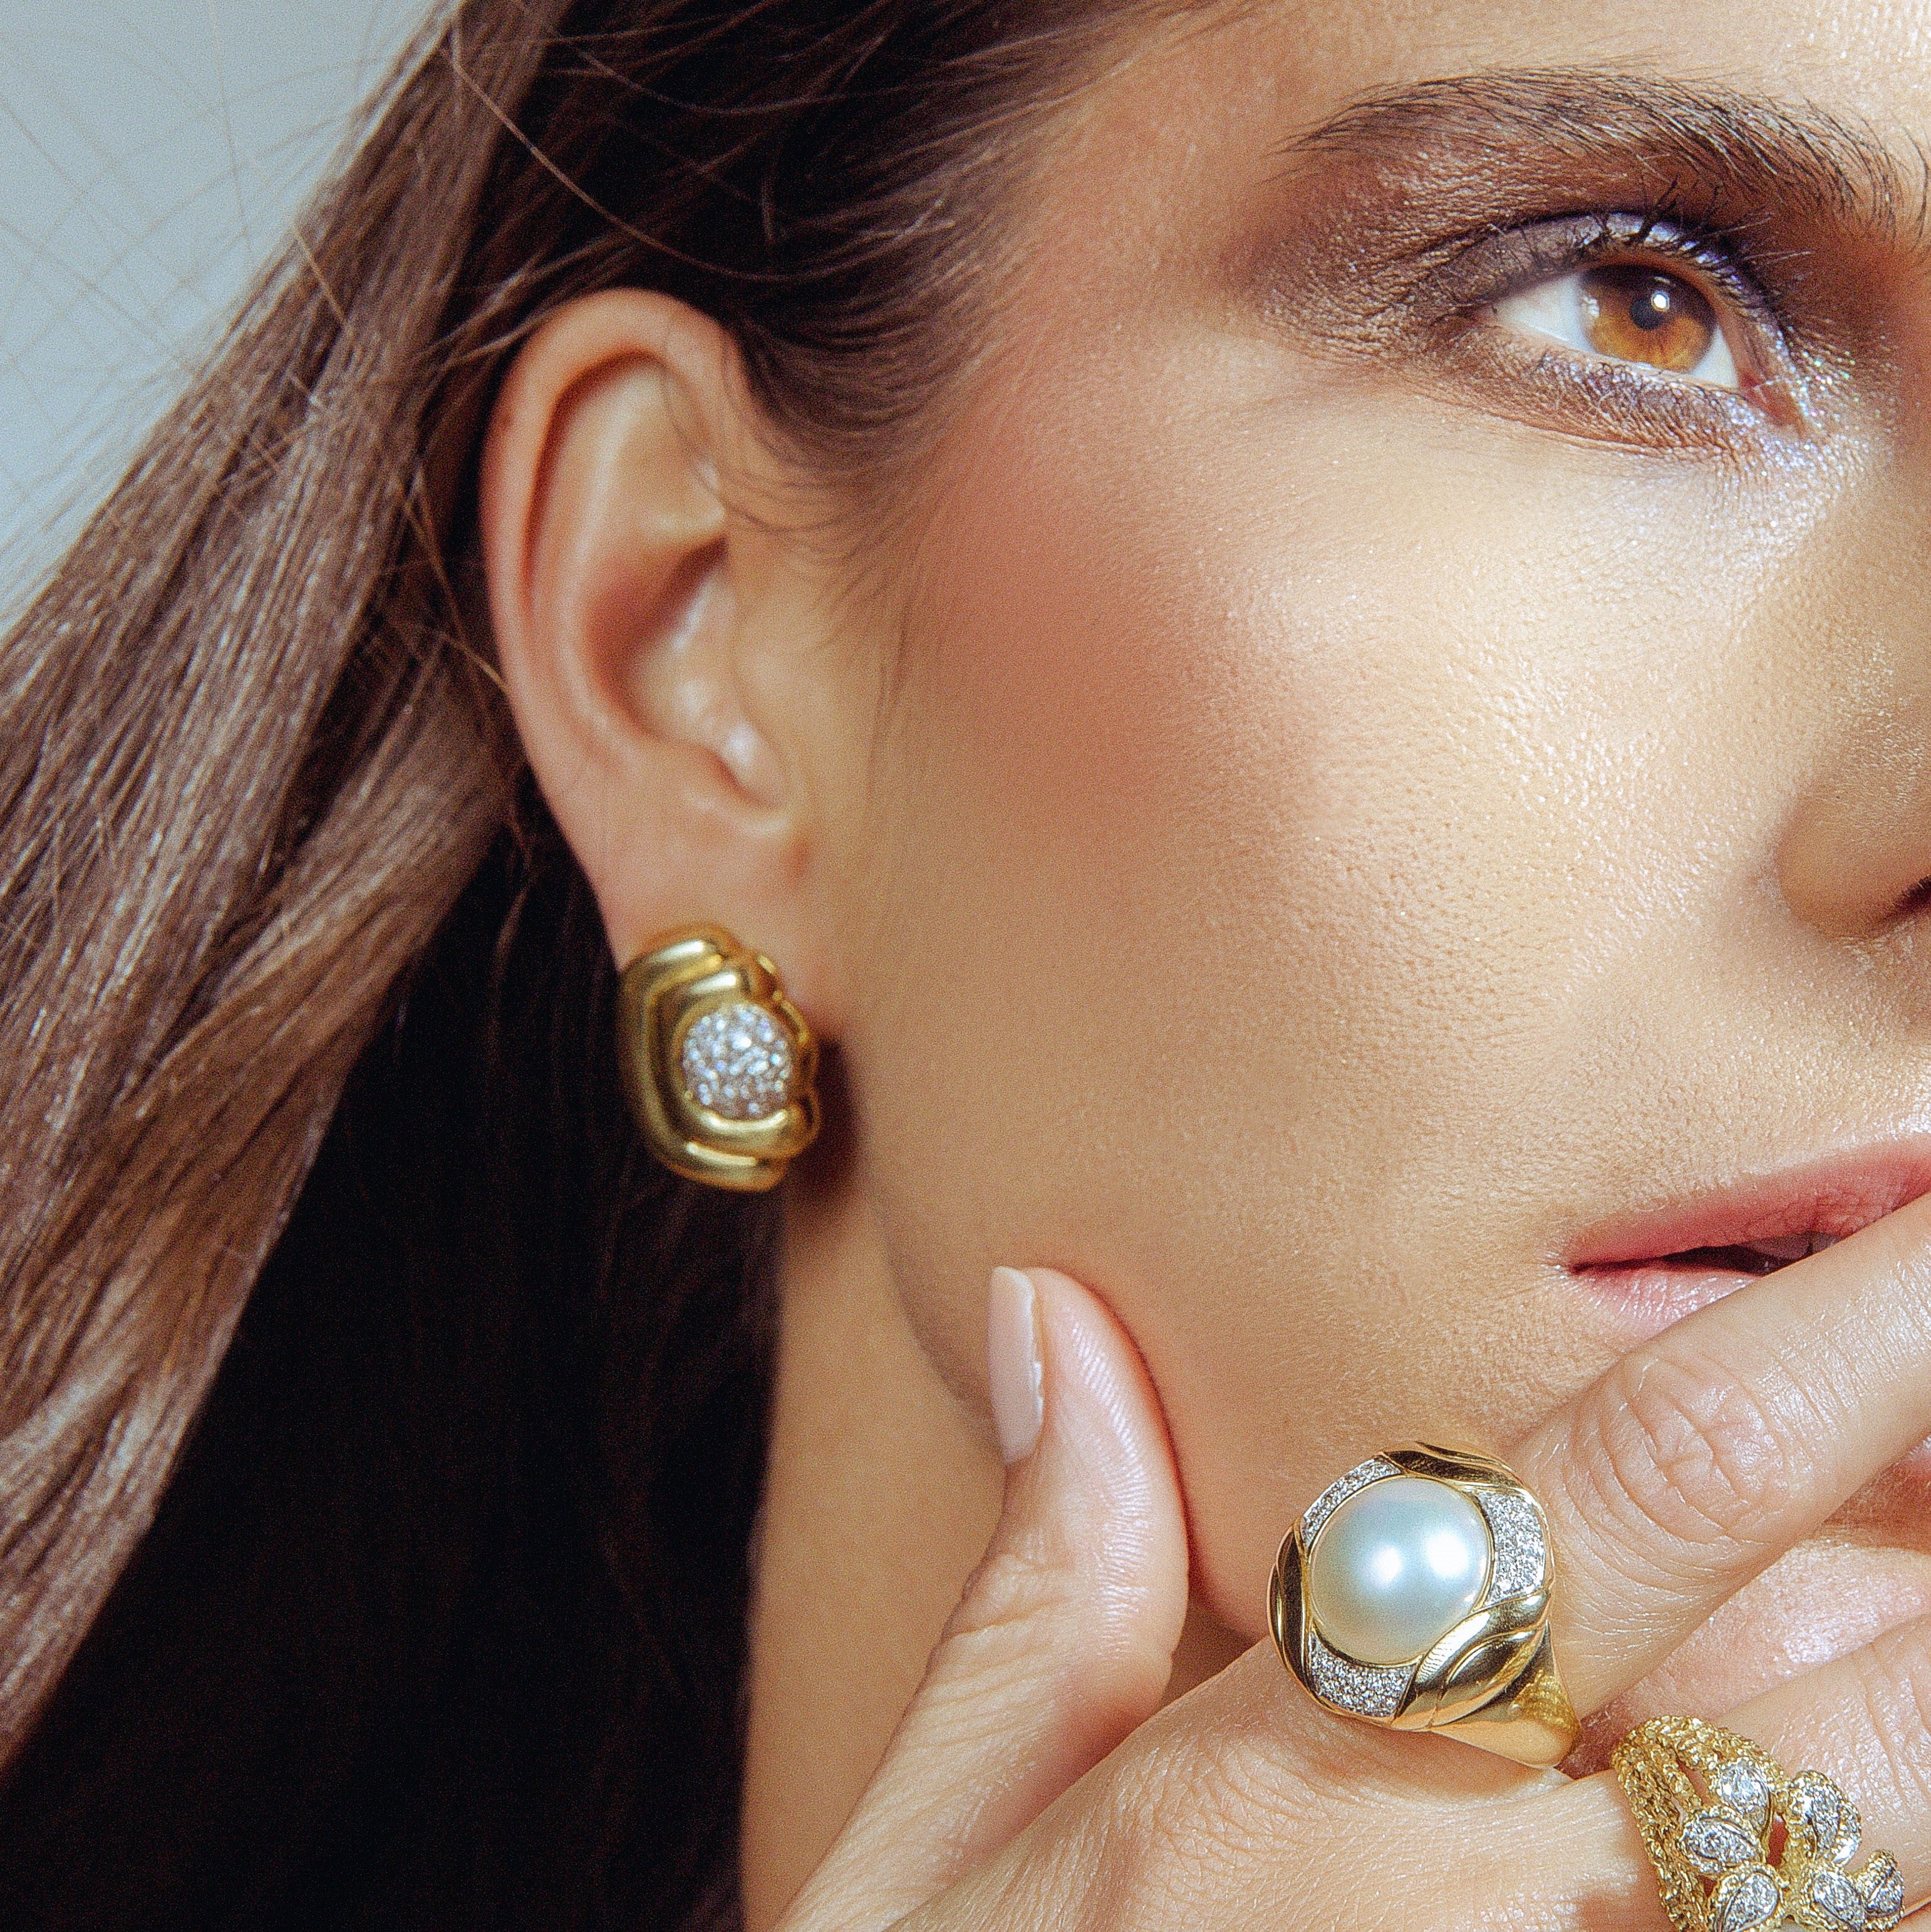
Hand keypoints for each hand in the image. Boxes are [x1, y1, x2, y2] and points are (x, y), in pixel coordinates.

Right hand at [772, 1202, 1930, 1930]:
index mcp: (1286, 1789)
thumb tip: (1051, 1313)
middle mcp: (1475, 1929)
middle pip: (1862, 1710)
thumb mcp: (921, 1869)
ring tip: (1891, 1629)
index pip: (1637, 1496)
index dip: (1839, 1343)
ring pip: (1860, 1870)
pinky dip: (1840, 1890)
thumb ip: (1036, 1594)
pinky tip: (1828, 1837)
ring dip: (1909, 1739)